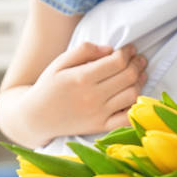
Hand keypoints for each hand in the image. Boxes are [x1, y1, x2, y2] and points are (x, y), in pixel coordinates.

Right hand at [25, 42, 146, 139]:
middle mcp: (92, 96)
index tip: (129, 48)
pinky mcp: (100, 127)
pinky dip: (136, 107)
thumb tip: (109, 49)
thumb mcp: (59, 62)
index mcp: (82, 77)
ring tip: (139, 74)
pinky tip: (134, 95)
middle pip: (128, 76)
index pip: (117, 61)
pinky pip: (127, 118)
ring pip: (132, 95)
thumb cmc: (48, 86)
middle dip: (137, 64)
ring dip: (140, 82)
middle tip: (138, 58)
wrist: (36, 118)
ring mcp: (98, 114)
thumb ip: (83, 51)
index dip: (128, 52)